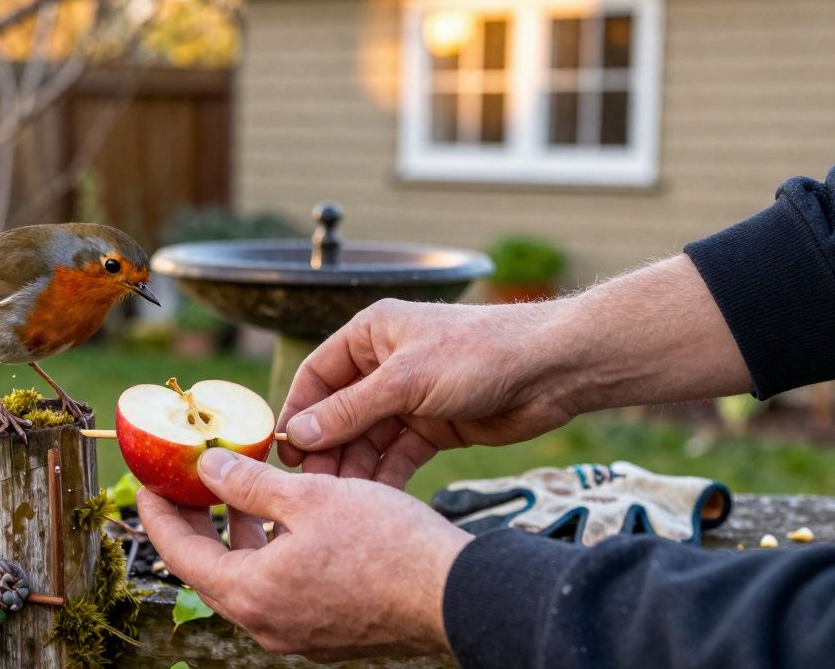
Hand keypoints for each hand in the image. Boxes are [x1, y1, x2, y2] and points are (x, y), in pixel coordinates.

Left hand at [136, 448, 472, 661]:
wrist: (455, 595)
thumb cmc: (387, 544)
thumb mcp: (309, 497)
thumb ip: (249, 483)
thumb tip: (206, 467)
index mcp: (252, 593)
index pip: (179, 552)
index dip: (158, 512)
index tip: (148, 481)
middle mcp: (266, 624)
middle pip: (208, 570)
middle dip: (194, 523)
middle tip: (186, 484)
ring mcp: (296, 634)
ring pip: (245, 580)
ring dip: (235, 536)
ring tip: (235, 493)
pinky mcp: (324, 632)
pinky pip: (277, 591)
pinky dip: (267, 555)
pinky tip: (284, 523)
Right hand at [278, 298, 575, 487]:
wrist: (552, 370)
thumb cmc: (479, 354)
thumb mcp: (406, 381)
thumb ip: (350, 410)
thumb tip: (297, 433)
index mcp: (370, 334)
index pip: (317, 375)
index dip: (298, 412)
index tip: (282, 451)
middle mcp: (384, 364)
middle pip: (338, 412)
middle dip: (326, 448)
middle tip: (312, 486)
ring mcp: (409, 397)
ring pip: (367, 438)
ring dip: (354, 467)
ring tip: (344, 499)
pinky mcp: (433, 426)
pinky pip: (397, 454)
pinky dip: (386, 475)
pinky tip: (376, 499)